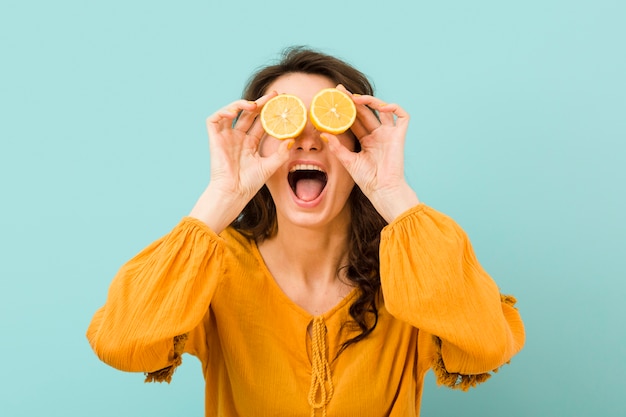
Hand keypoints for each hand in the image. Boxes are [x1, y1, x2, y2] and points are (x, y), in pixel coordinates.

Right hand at [190, 92, 293, 231]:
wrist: (233, 193)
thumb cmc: (249, 184)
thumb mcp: (269, 166)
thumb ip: (280, 154)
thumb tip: (291, 140)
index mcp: (250, 143)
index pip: (260, 122)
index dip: (269, 112)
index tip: (282, 103)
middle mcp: (238, 137)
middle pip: (249, 114)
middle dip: (260, 103)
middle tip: (274, 95)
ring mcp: (226, 137)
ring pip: (232, 112)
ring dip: (242, 104)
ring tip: (254, 104)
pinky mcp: (214, 138)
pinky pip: (214, 119)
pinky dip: (223, 111)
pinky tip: (234, 112)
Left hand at [323, 85, 419, 221]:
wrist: (382, 190)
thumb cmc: (367, 180)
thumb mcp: (348, 161)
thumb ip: (337, 147)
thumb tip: (322, 133)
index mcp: (367, 141)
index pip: (355, 120)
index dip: (346, 109)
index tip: (334, 98)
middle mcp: (378, 135)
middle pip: (366, 112)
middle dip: (353, 100)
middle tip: (340, 90)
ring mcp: (389, 134)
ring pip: (382, 110)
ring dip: (370, 101)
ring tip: (355, 97)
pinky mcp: (399, 136)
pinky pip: (402, 116)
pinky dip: (394, 108)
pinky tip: (382, 107)